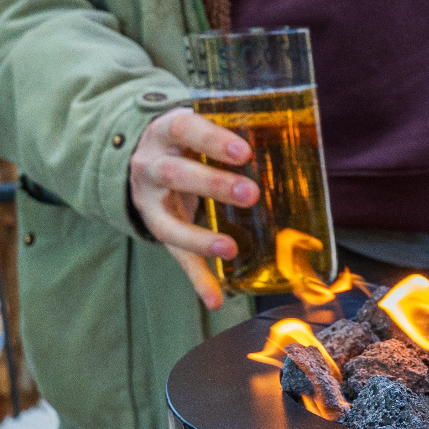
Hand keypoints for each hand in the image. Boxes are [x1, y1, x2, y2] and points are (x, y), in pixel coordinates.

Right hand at [130, 107, 256, 309]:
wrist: (137, 154)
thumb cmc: (185, 141)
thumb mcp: (196, 129)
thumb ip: (229, 133)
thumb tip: (291, 137)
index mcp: (166, 133)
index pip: (185, 129)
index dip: (212, 140)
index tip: (244, 152)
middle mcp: (150, 165)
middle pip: (175, 174)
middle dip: (212, 185)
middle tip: (252, 194)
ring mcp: (149, 200)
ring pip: (167, 222)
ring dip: (200, 239)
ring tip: (229, 249)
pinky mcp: (156, 228)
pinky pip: (175, 257)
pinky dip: (197, 279)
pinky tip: (215, 299)